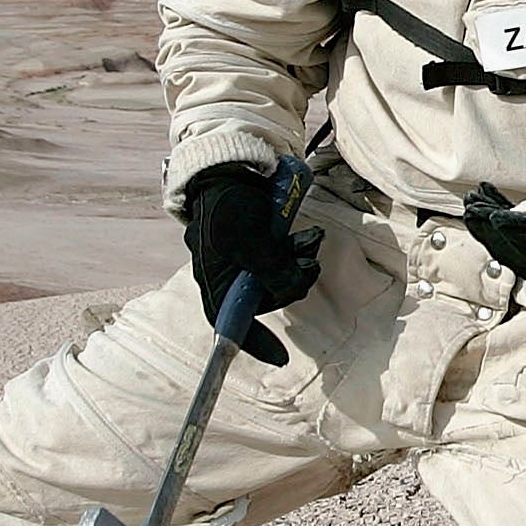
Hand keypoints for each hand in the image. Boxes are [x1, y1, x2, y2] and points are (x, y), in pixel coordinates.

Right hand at [182, 163, 322, 364]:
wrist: (232, 166)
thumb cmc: (228, 202)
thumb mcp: (246, 236)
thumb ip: (269, 265)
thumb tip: (291, 286)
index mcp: (215, 279)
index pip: (229, 323)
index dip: (254, 342)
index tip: (280, 358)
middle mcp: (231, 276)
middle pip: (266, 300)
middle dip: (290, 284)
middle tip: (307, 265)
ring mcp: (248, 263)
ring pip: (281, 280)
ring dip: (300, 265)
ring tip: (309, 243)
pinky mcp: (264, 249)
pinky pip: (286, 262)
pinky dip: (299, 253)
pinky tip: (306, 239)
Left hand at [462, 170, 525, 283]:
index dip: (519, 234)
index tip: (496, 216)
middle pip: (525, 257)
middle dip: (494, 234)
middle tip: (472, 207)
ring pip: (519, 256)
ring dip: (491, 233)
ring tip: (472, 206)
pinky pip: (522, 249)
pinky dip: (502, 232)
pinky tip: (489, 209)